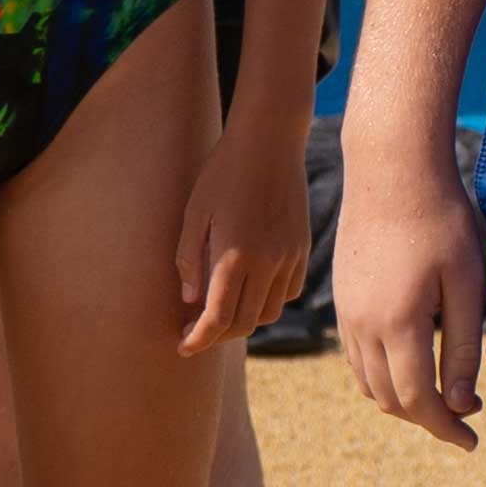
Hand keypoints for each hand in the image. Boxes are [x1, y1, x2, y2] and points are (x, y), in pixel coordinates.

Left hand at [174, 100, 313, 357]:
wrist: (270, 141)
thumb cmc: (223, 172)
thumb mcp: (194, 212)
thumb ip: (189, 259)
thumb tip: (190, 303)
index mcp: (235, 255)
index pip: (217, 318)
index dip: (198, 340)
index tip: (182, 346)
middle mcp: (267, 262)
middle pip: (244, 323)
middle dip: (218, 335)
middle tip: (195, 331)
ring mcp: (290, 256)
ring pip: (270, 312)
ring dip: (245, 320)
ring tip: (222, 310)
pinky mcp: (303, 248)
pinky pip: (289, 291)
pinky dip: (269, 300)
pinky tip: (251, 288)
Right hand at [336, 122, 485, 446]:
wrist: (391, 168)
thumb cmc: (443, 220)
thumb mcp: (468, 283)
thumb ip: (464, 347)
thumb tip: (460, 405)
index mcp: (399, 325)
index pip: (419, 403)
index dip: (447, 430)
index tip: (473, 441)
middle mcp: (363, 327)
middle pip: (390, 401)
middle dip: (427, 419)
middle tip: (463, 418)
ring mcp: (346, 314)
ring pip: (369, 384)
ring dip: (402, 401)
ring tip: (439, 395)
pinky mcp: (341, 299)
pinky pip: (355, 359)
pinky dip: (381, 376)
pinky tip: (409, 362)